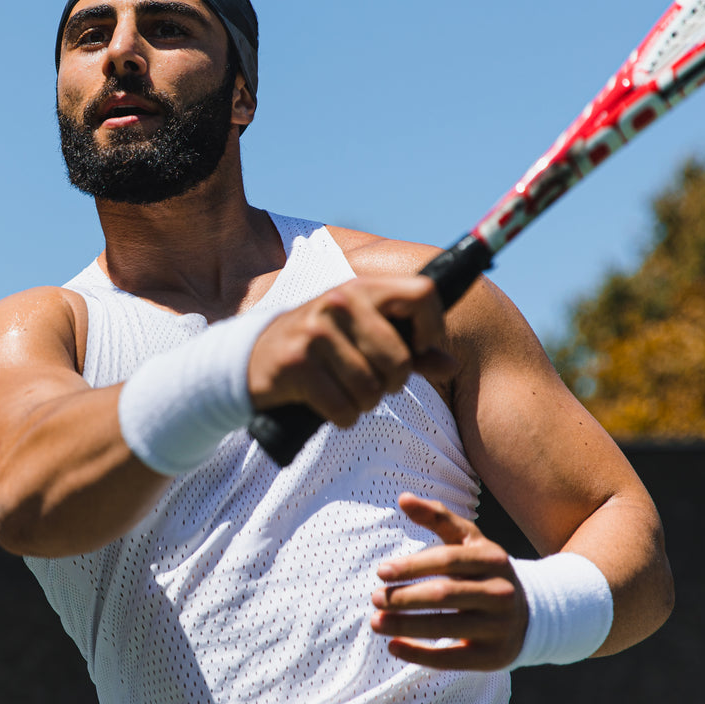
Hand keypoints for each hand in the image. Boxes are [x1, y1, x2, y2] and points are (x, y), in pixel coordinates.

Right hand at [247, 276, 454, 426]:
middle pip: (400, 357)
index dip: (431, 328)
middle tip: (375, 382)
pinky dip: (342, 416)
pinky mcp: (297, 364)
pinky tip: (330, 406)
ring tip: (348, 392)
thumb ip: (410, 349)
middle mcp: (340, 301)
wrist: (253, 359)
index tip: (417, 349)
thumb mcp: (363, 337)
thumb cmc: (321, 348)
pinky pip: (343, 408)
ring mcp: (316, 332)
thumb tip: (451, 365)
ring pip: (371, 388)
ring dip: (364, 402)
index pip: (424, 294)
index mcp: (362, 287)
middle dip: (393, 382)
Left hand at [370, 492, 526, 670]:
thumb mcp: (469, 540)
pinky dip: (420, 654)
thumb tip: (403, 498)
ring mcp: (499, 627)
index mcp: (493, 559)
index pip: (448, 560)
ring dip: (405, 626)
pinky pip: (452, 659)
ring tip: (375, 622)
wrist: (532, 612)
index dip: (412, 566)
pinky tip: (393, 647)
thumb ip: (437, 517)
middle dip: (405, 597)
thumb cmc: (484, 570)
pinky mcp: (493, 657)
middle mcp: (500, 593)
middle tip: (375, 598)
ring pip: (445, 627)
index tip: (381, 572)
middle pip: (445, 595)